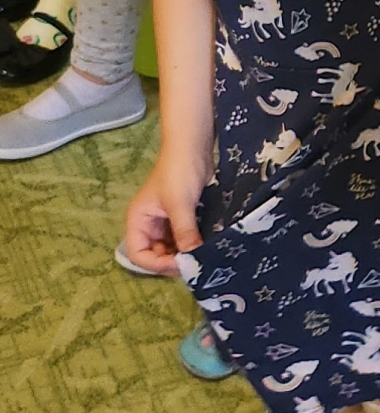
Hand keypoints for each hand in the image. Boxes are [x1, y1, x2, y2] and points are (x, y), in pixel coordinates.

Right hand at [123, 146, 207, 275]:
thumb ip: (184, 232)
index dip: (156, 264)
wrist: (193, 148)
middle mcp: (149, 225)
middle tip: (196, 264)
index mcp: (138, 221)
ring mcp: (166, 222)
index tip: (180, 264)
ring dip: (185, 255)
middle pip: (155, 255)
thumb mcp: (179, 204)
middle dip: (173, 261)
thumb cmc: (179, 172)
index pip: (138, 254)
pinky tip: (207, 248)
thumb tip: (193, 260)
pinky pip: (185, 239)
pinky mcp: (183, 218)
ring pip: (172, 249)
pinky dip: (194, 245)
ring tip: (204, 257)